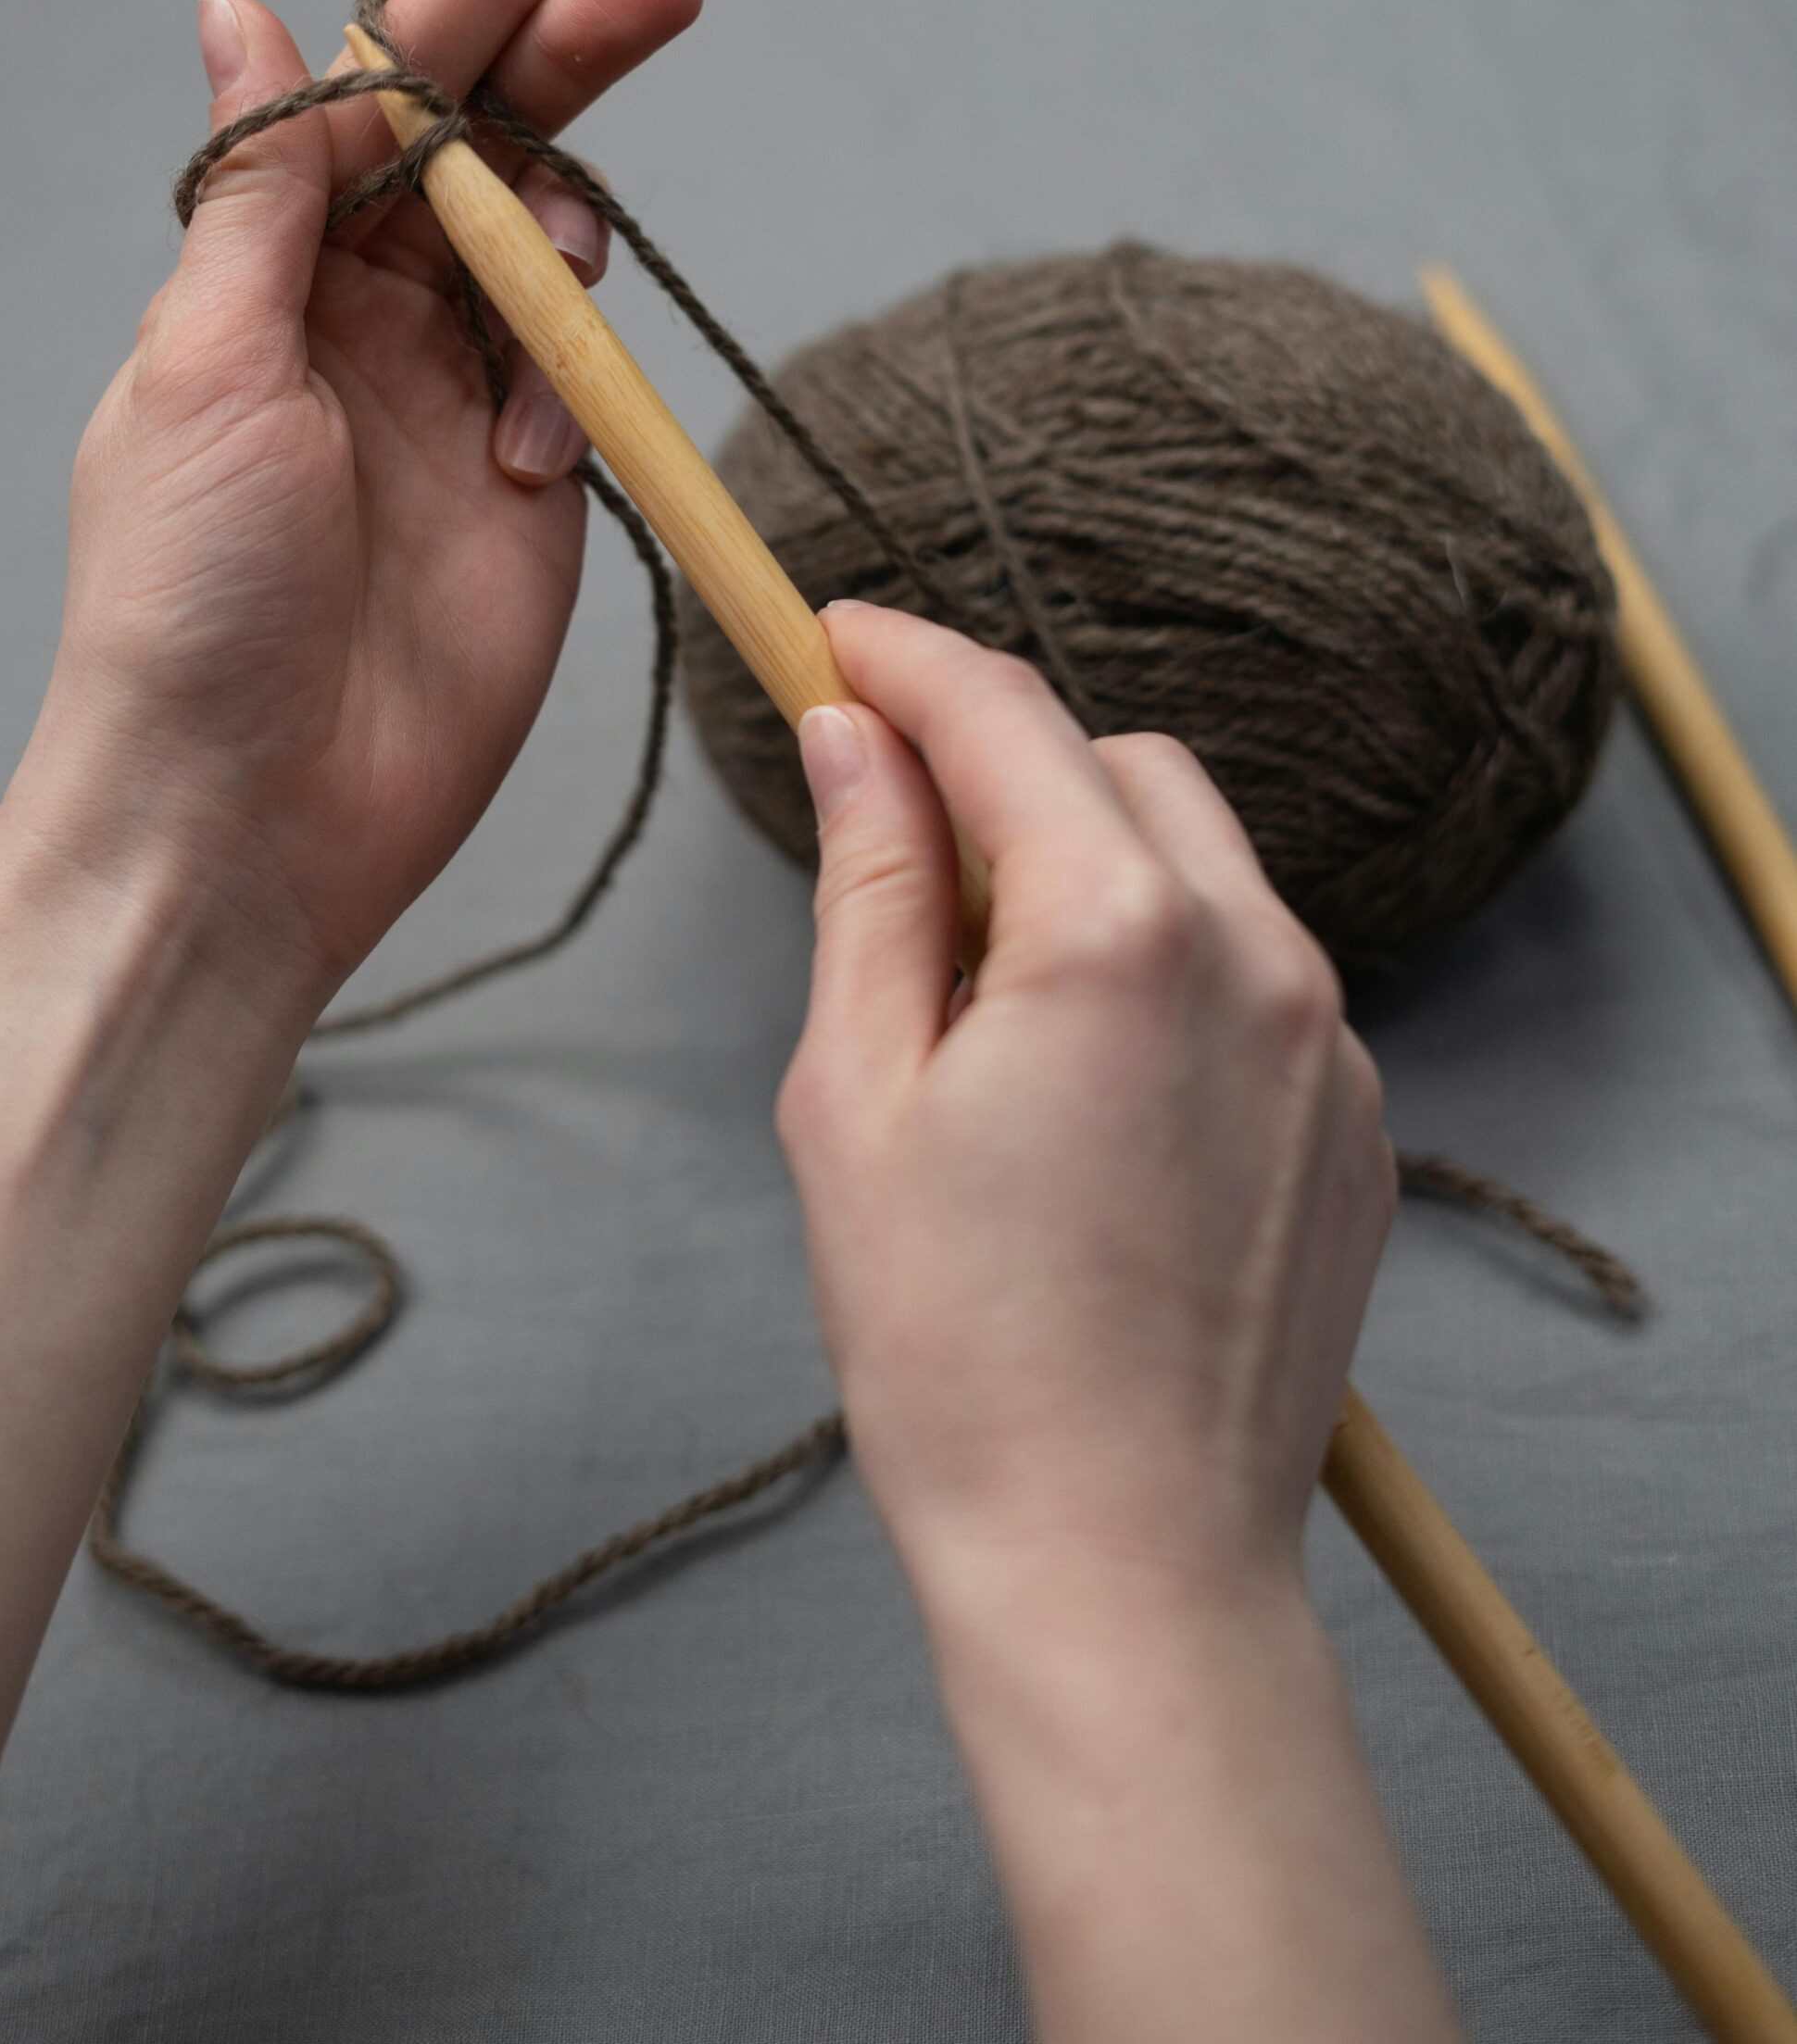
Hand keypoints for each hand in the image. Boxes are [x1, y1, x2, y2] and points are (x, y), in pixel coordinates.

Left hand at [25, 0, 700, 1003]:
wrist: (253, 813)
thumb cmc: (188, 605)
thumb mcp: (204, 367)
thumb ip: (257, 195)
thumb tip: (245, 16)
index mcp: (266, 276)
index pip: (386, 98)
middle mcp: (363, 327)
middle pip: (488, 150)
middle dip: (571, 57)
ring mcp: (456, 411)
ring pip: (548, 259)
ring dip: (564, 241)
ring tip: (542, 298)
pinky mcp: (531, 503)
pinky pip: (585, 392)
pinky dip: (575, 391)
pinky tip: (529, 457)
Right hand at [777, 601, 1397, 1596]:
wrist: (1120, 1560)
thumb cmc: (957, 1352)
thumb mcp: (852, 1098)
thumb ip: (867, 887)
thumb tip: (854, 735)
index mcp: (1117, 934)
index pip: (1004, 715)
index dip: (906, 655)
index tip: (834, 635)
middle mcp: (1258, 956)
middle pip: (1119, 764)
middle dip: (1003, 762)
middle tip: (893, 837)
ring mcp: (1332, 1040)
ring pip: (1202, 859)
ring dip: (1088, 860)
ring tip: (986, 992)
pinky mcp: (1361, 1119)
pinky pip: (1258, 969)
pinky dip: (1167, 961)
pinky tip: (1089, 1083)